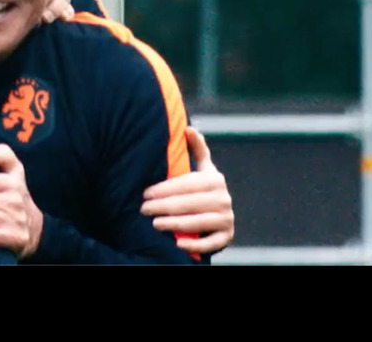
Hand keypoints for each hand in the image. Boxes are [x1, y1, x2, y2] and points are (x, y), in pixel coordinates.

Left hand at [141, 126, 234, 253]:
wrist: (218, 215)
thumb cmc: (202, 189)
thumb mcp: (202, 168)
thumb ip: (197, 149)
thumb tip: (189, 128)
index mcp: (215, 179)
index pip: (188, 184)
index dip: (166, 188)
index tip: (146, 193)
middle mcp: (224, 199)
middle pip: (190, 203)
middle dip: (164, 206)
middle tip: (144, 208)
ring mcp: (227, 219)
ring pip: (198, 222)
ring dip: (174, 224)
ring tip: (155, 223)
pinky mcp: (227, 237)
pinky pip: (210, 243)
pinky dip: (194, 244)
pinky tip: (177, 243)